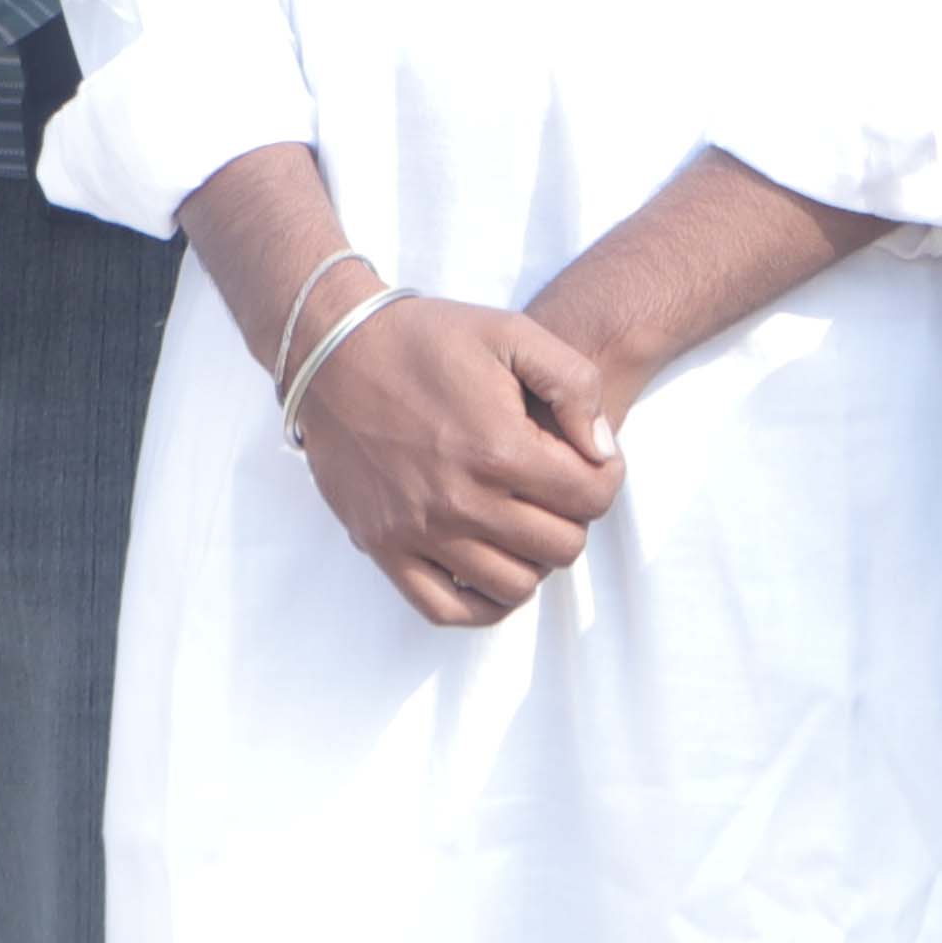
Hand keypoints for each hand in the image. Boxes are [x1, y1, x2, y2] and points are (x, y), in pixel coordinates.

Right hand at [293, 277, 623, 626]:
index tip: (593, 459)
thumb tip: (601, 450)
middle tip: (557, 487)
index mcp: (499, 448)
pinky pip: (446, 609)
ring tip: (524, 519)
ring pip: (514, 586)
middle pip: (561, 548)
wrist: (335, 352)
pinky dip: (481, 602)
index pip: (591, 497)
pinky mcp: (383, 547)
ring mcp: (419, 532)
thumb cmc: (428, 338)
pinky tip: (492, 565)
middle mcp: (461, 501)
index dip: (607, 476)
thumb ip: (575, 385)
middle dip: (574, 517)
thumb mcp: (513, 333)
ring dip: (534, 557)